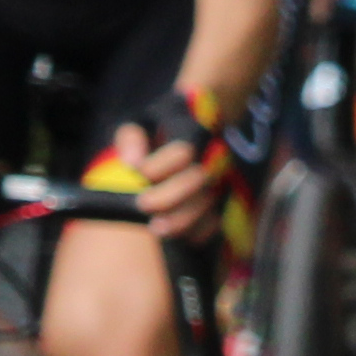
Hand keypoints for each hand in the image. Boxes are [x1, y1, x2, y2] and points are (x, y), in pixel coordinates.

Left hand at [115, 93, 236, 244]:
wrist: (204, 123)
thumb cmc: (164, 124)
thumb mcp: (143, 120)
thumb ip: (132, 137)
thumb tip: (130, 164)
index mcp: (194, 130)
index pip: (182, 151)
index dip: (160, 166)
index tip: (140, 172)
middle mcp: (215, 156)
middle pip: (197, 181)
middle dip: (169, 196)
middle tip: (143, 204)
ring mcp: (223, 180)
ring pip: (208, 205)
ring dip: (182, 220)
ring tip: (156, 228)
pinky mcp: (225, 202)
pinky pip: (216, 222)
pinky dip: (198, 232)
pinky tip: (178, 236)